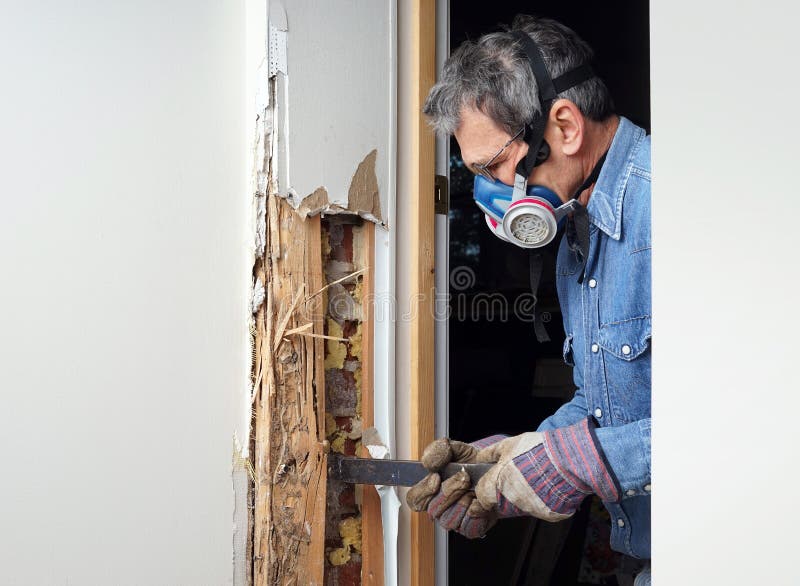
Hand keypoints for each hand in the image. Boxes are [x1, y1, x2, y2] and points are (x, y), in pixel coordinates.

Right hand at [406, 435, 510, 538]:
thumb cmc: (472, 462)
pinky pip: (467, 527)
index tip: (436, 478)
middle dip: (449, 491)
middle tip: (464, 477)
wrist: (495, 471)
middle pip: (433, 509)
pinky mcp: (469, 528)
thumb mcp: (455, 449)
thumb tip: (427, 464)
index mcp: (430, 489)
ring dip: (463, 501)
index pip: (413, 499)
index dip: (422, 491)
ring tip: (473, 488)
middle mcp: (439, 507)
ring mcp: (453, 520)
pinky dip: (476, 512)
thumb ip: (438, 450)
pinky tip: (481, 501)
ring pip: (449, 520)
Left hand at [473, 419, 619, 521]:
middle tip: (514, 478)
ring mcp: (529, 510)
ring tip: (532, 479)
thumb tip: (480, 457)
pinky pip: (537, 509)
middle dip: (502, 494)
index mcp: (498, 485)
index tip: (490, 483)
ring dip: (519, 498)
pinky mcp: (547, 514)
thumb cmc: (538, 450)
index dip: (484, 490)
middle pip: (499, 505)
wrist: (569, 459)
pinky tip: (544, 486)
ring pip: (518, 508)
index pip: (481, 497)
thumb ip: (491, 453)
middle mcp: (511, 502)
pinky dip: (538, 501)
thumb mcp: (509, 444)